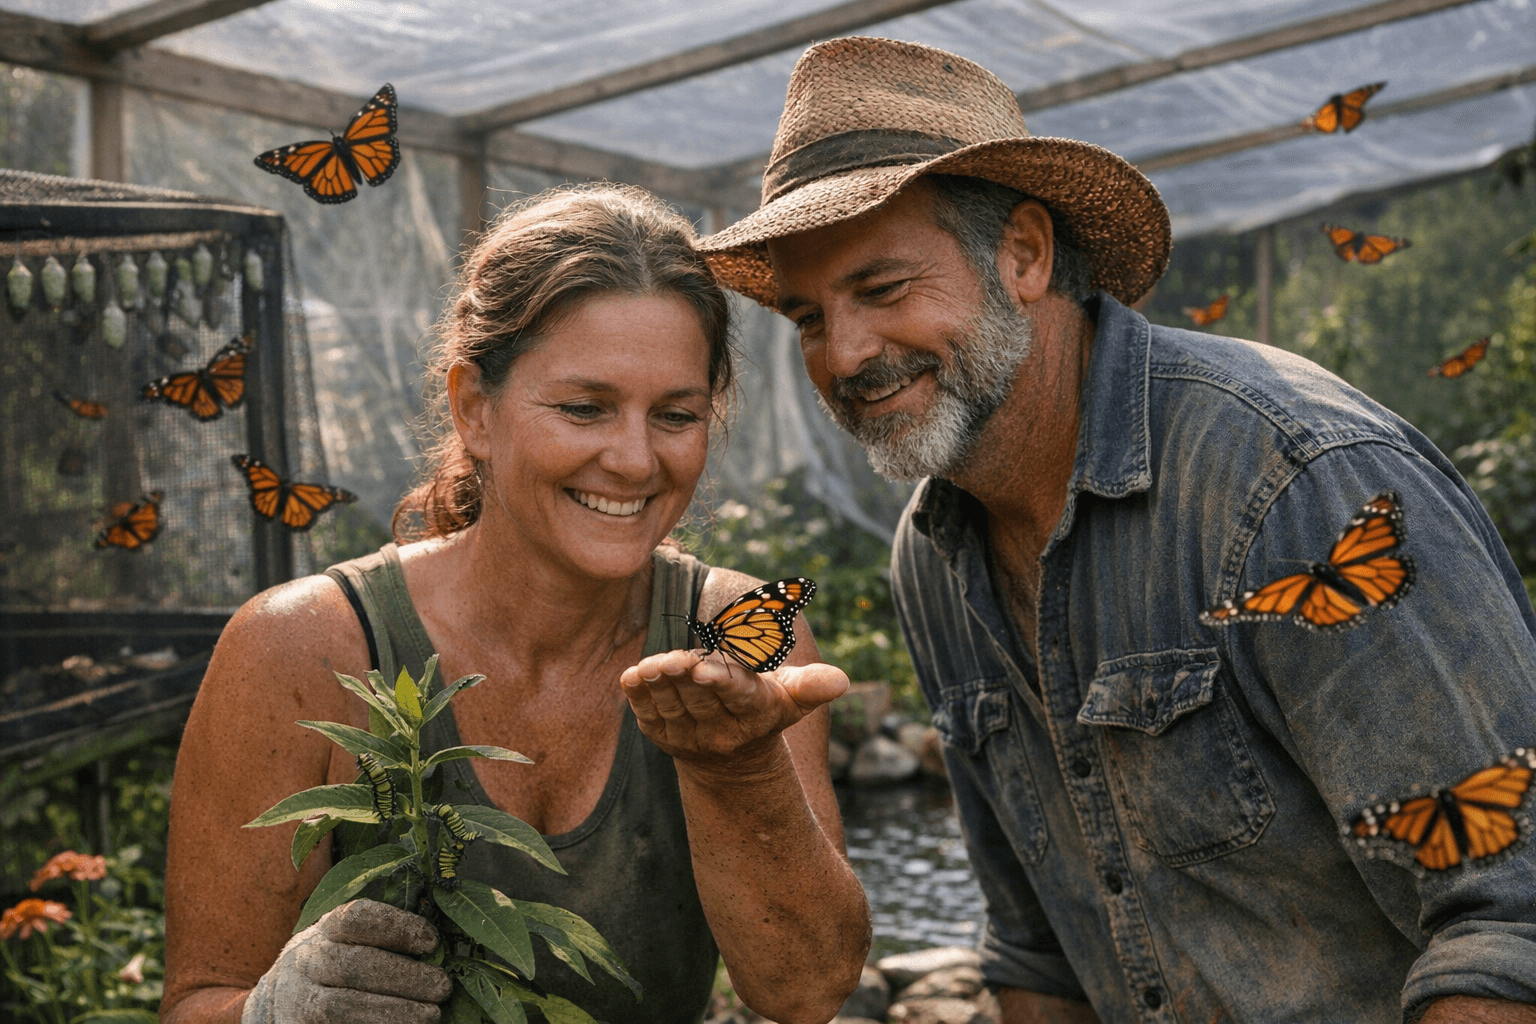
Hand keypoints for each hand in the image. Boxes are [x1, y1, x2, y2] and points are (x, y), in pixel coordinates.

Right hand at [241, 899, 450, 1023]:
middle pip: (354, 965)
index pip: (357, 918)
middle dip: (404, 977)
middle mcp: (307, 961)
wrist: (281, 997)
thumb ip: (387, 938)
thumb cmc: (336, 962)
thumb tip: (440, 947)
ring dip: (392, 1012)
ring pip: (341, 1007)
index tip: (432, 942)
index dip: (397, 927)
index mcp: (326, 928)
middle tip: (442, 987)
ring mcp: (298, 999)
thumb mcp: (351, 939)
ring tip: (430, 1016)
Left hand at [620, 648, 847, 766]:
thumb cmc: (766, 709)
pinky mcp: (665, 740)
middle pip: (700, 699)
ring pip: (673, 707)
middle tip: (671, 659)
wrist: (734, 760)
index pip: (737, 695)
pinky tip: (631, 678)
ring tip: (650, 666)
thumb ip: (812, 685)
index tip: (703, 666)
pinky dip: (639, 698)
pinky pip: (649, 718)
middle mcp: (722, 730)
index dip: (720, 681)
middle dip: (684, 677)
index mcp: (755, 712)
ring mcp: (690, 738)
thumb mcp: (793, 698)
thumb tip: (842, 681)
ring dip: (659, 686)